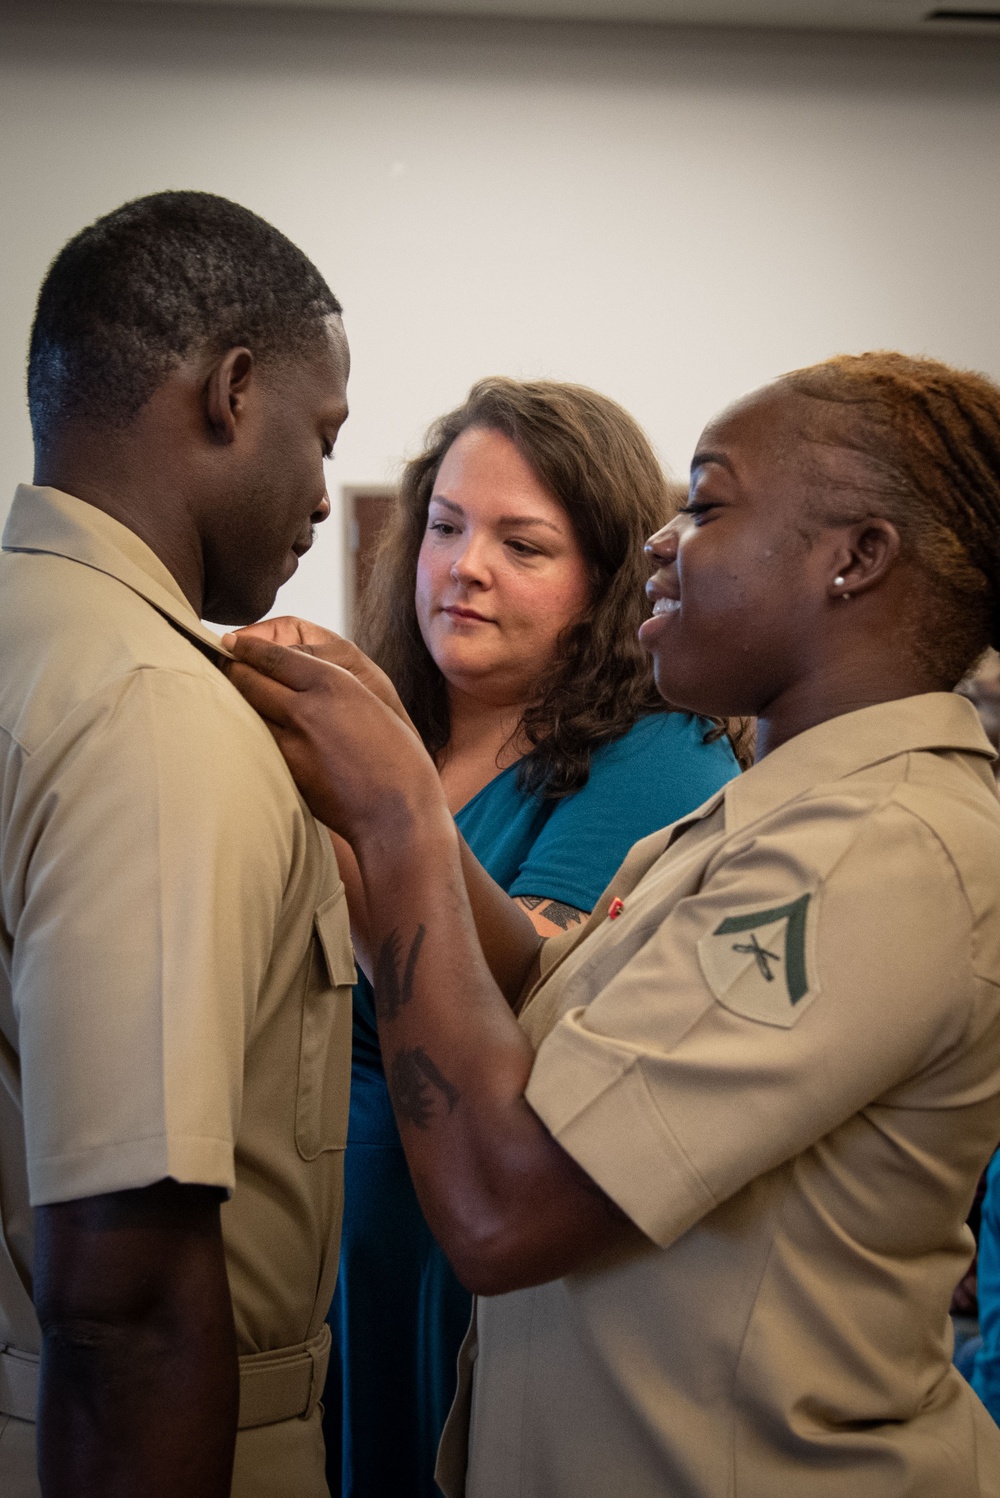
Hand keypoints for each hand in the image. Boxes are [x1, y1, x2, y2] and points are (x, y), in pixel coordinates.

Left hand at [225, 634, 445, 847]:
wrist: (399, 813)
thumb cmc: (396, 757)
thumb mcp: (370, 703)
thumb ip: (332, 684)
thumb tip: (296, 669)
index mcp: (334, 684)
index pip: (273, 656)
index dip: (246, 646)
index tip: (231, 641)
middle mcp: (307, 709)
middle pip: (247, 679)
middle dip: (230, 669)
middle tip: (219, 664)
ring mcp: (292, 744)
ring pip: (244, 711)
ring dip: (232, 700)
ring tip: (221, 693)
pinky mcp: (286, 773)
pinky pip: (256, 742)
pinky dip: (246, 731)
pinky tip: (242, 729)